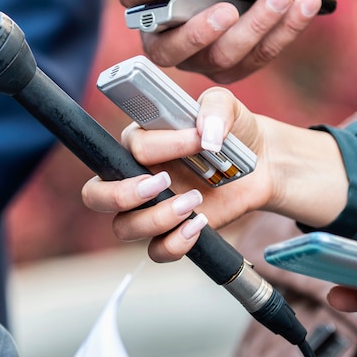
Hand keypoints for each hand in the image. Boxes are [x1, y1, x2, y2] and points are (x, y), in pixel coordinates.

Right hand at [81, 86, 345, 262]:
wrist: (260, 162)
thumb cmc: (231, 130)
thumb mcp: (225, 105)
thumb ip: (214, 107)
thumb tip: (207, 134)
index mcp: (138, 141)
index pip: (132, 147)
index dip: (163, 146)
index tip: (199, 140)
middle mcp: (133, 176)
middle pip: (96, 196)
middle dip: (121, 195)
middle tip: (162, 184)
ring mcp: (149, 208)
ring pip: (124, 227)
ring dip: (158, 219)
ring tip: (194, 202)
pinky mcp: (170, 231)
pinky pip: (156, 251)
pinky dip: (176, 243)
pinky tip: (201, 224)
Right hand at [116, 0, 321, 82]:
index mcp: (143, 7)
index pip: (138, 7)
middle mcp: (165, 42)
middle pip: (173, 50)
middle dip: (201, 32)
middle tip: (228, 9)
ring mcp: (201, 59)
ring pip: (222, 55)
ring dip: (254, 26)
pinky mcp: (236, 67)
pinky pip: (261, 55)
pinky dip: (287, 29)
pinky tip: (305, 1)